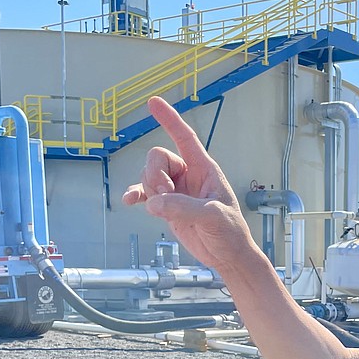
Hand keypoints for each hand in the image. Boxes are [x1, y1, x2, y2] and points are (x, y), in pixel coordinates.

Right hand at [122, 96, 252, 270]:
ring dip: (149, 189)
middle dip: (154, 173)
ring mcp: (176, 191)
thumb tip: (154, 203)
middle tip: (164, 193)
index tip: (153, 102)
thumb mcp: (212, 217)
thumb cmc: (229, 232)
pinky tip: (129, 201)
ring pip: (149, 176)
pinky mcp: (167, 207)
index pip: (185, 137)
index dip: (170, 119)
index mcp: (205, 169)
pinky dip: (136, 195)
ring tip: (161, 208)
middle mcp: (188, 175)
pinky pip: (144, 193)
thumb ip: (184, 207)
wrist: (227, 256)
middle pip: (157, 158)